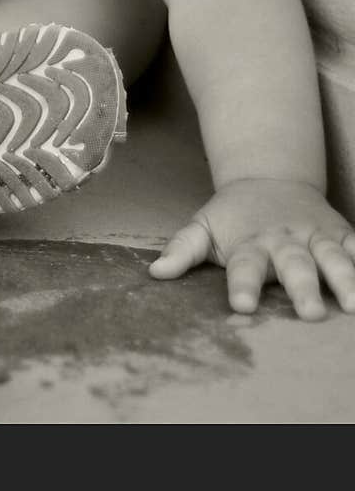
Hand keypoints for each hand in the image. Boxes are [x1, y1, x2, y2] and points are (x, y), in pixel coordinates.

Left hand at [149, 178, 354, 319]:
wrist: (270, 176)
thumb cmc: (233, 215)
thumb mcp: (203, 227)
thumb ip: (182, 250)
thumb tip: (154, 273)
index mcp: (250, 242)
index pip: (244, 266)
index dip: (242, 285)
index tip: (242, 305)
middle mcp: (286, 240)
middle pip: (294, 264)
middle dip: (302, 287)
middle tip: (310, 314)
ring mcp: (316, 236)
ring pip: (334, 257)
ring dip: (346, 279)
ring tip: (354, 306)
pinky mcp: (341, 233)